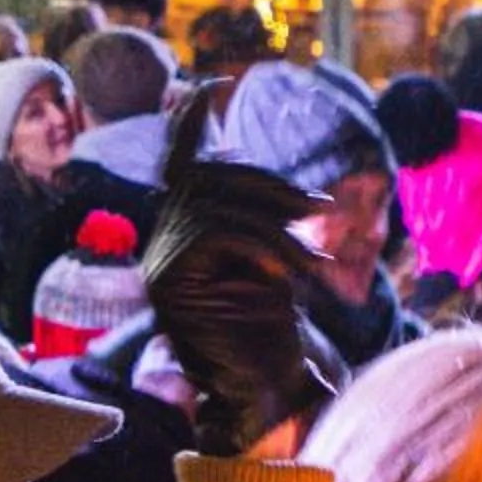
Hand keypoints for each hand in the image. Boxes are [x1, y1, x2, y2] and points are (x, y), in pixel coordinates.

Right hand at [143, 84, 338, 454]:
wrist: (264, 397)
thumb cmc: (274, 337)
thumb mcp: (276, 266)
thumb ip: (265, 225)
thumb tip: (292, 192)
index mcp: (183, 235)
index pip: (182, 165)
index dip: (192, 124)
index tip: (215, 83)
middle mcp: (161, 243)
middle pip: (206, 178)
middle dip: (268, 185)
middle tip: (321, 214)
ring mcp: (160, 263)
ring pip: (216, 203)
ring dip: (278, 224)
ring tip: (318, 261)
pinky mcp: (170, 281)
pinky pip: (219, 232)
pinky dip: (267, 245)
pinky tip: (295, 274)